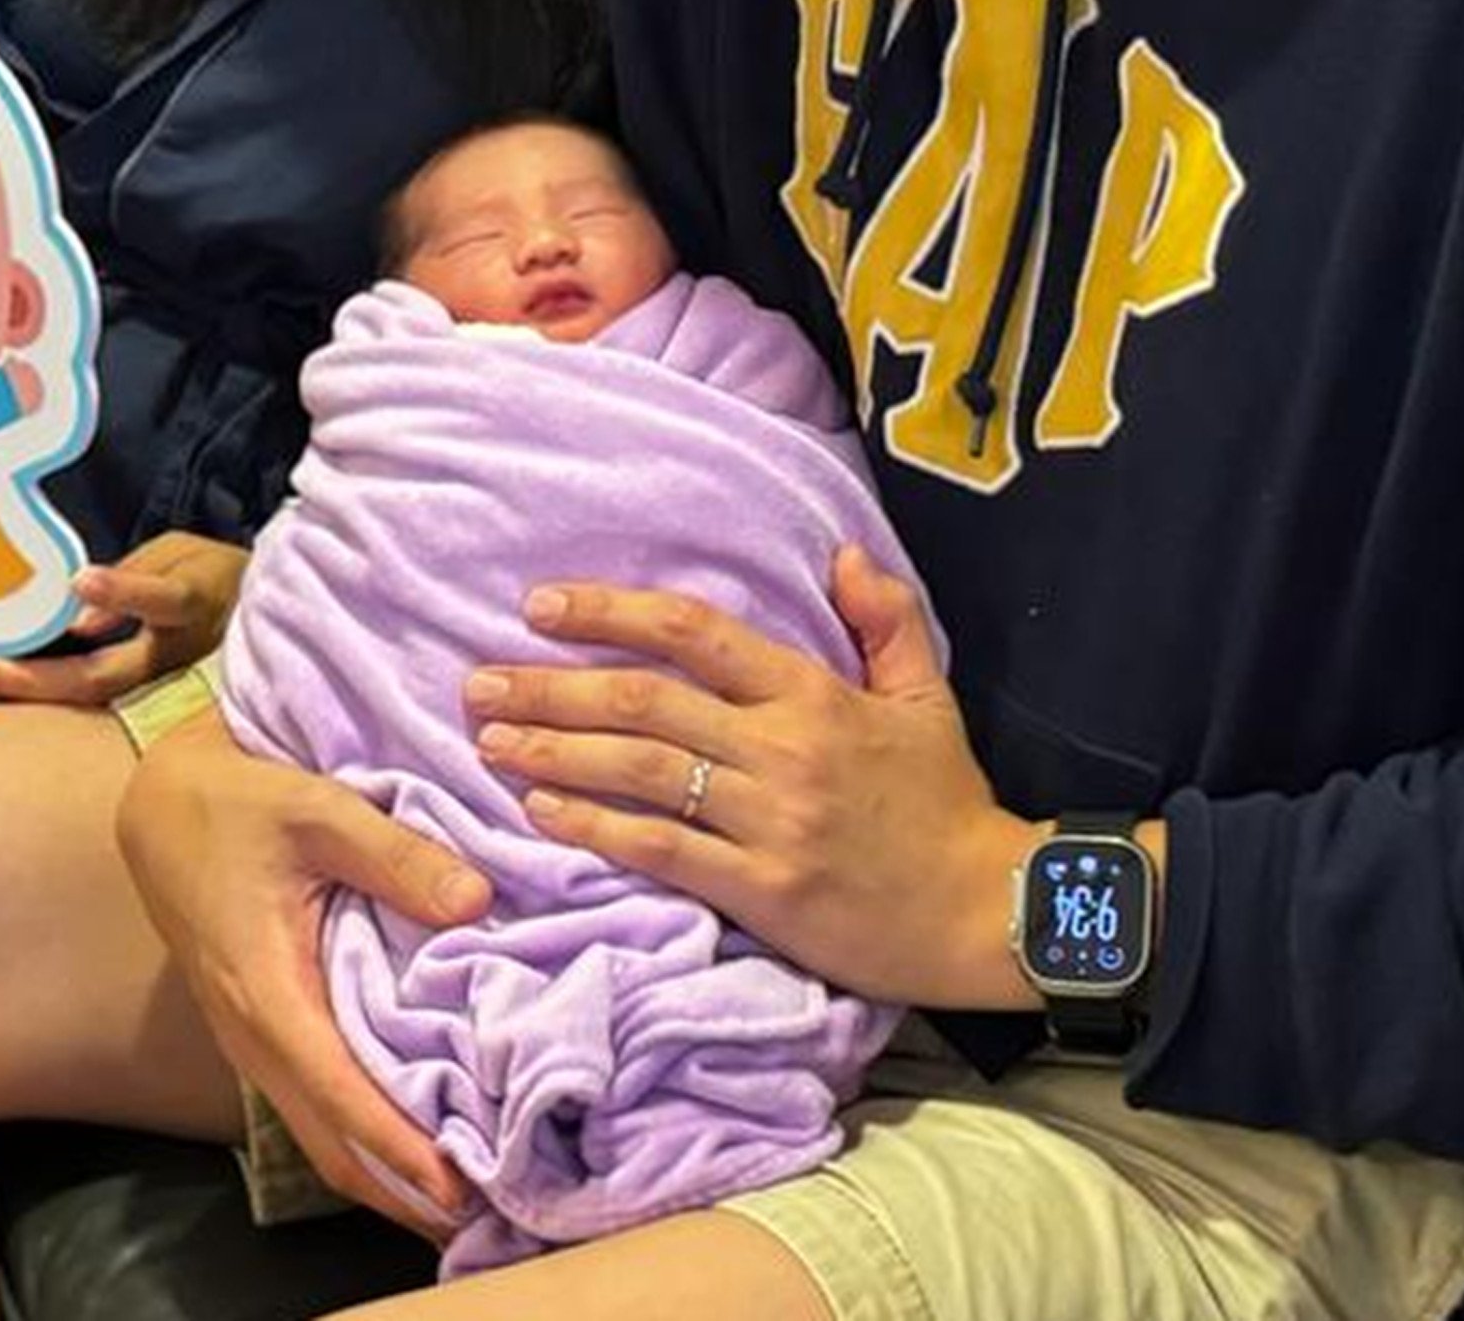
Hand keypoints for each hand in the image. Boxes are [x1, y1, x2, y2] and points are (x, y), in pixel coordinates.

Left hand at [0, 532, 249, 706]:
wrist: (254, 625)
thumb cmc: (207, 579)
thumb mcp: (181, 556)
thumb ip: (135, 577)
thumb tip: (81, 609)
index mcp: (192, 607)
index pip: (162, 600)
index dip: (123, 592)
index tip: (80, 580)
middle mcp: (172, 659)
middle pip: (103, 676)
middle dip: (35, 678)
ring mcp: (153, 691)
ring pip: (85, 702)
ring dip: (22, 697)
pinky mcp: (139, 705)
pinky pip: (81, 706)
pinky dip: (33, 699)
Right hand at [114, 717, 488, 1236]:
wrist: (161, 809)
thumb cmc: (238, 805)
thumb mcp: (316, 808)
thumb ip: (396, 854)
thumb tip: (475, 899)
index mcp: (266, 990)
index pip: (337, 1093)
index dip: (397, 1147)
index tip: (455, 1185)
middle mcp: (254, 1035)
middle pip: (331, 1145)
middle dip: (402, 1189)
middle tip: (487, 1211)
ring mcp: (253, 1043)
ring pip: (322, 1137)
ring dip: (386, 1174)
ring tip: (463, 1192)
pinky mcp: (262, 1035)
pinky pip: (314, 1109)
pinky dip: (364, 1140)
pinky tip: (418, 1137)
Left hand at [470, 544, 1038, 1010]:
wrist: (983, 910)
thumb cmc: (946, 803)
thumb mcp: (925, 698)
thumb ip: (884, 621)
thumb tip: (842, 553)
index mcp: (813, 692)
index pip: (694, 633)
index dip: (610, 614)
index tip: (542, 608)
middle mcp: (782, 748)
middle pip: (644, 702)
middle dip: (551, 688)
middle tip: (480, 682)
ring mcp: (768, 820)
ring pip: (639, 773)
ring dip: (555, 753)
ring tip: (491, 742)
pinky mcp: (761, 889)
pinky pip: (662, 850)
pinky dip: (595, 828)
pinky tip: (542, 812)